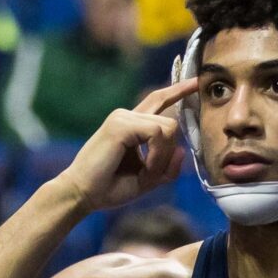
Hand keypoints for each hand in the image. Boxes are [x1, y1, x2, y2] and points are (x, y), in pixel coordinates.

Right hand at [55, 78, 195, 214]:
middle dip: (168, 153)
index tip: (195, 82)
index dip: (178, 90)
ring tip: (145, 173)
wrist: (81, 195)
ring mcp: (123, 117)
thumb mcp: (146, 180)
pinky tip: (144, 168)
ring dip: (162, 157)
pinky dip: (157, 156)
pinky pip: (158, 133)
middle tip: (150, 175)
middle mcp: (127, 116)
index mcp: (131, 125)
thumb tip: (182, 151)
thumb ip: (166, 167)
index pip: (158, 100)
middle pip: (170, 123)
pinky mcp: (121, 124)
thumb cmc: (108, 188)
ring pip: (168, 128)